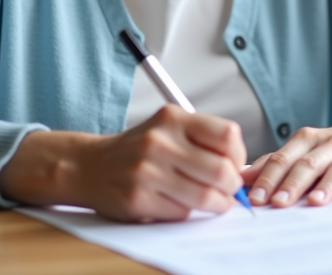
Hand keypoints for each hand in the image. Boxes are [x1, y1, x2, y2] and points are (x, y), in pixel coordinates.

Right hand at [0, 105, 246, 221]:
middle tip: (228, 190)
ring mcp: (148, 171)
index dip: (239, 156)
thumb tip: (242, 169)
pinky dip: (189, 213)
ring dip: (216, 205)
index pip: (228, 135)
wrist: (89, 165)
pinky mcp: (138, 199)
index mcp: (172, 117)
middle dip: (232, 187)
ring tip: (213, 202)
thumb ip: (202, 140)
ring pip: (205, 197)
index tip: (235, 165)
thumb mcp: (168, 128)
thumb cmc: (137, 149)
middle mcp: (160, 141)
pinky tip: (180, 204)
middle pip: (222, 171)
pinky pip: (182, 213)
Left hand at [241, 113, 331, 207]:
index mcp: (309, 139)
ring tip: (314, 202)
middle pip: (308, 164)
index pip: (284, 157)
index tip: (254, 196)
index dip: (268, 177)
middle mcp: (331, 143)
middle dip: (291, 183)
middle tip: (277, 202)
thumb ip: (278, 161)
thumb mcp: (309, 147)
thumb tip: (243, 175)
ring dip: (326, 185)